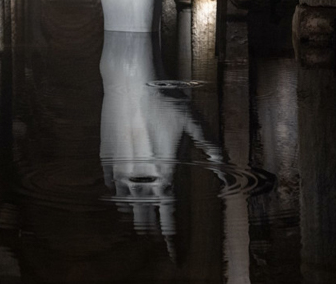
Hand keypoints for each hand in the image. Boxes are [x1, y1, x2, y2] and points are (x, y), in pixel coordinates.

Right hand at [99, 32, 223, 237]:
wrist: (130, 79)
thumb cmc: (166, 99)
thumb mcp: (195, 122)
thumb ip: (211, 149)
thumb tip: (229, 169)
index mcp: (164, 174)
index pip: (168, 220)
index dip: (172, 241)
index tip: (175, 257)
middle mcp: (140, 177)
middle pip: (145, 218)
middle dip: (152, 232)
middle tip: (157, 240)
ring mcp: (120, 168)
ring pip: (126, 205)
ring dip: (135, 215)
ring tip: (141, 225)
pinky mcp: (106, 157)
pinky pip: (112, 187)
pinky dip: (119, 195)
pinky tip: (123, 197)